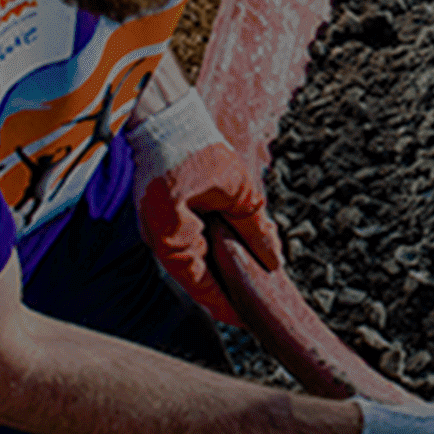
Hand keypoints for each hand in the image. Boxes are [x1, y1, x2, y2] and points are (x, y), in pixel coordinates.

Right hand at [127, 89, 283, 325]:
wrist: (162, 114)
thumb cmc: (193, 147)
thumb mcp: (237, 189)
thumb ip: (254, 227)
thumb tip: (273, 259)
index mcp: (173, 242)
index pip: (206, 291)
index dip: (233, 308)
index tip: (256, 320)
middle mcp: (161, 243)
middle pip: (202, 280)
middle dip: (233, 286)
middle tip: (265, 296)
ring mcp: (160, 230)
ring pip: (198, 261)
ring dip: (226, 265)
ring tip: (258, 270)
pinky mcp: (164, 216)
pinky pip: (191, 243)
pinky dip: (214, 247)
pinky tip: (236, 243)